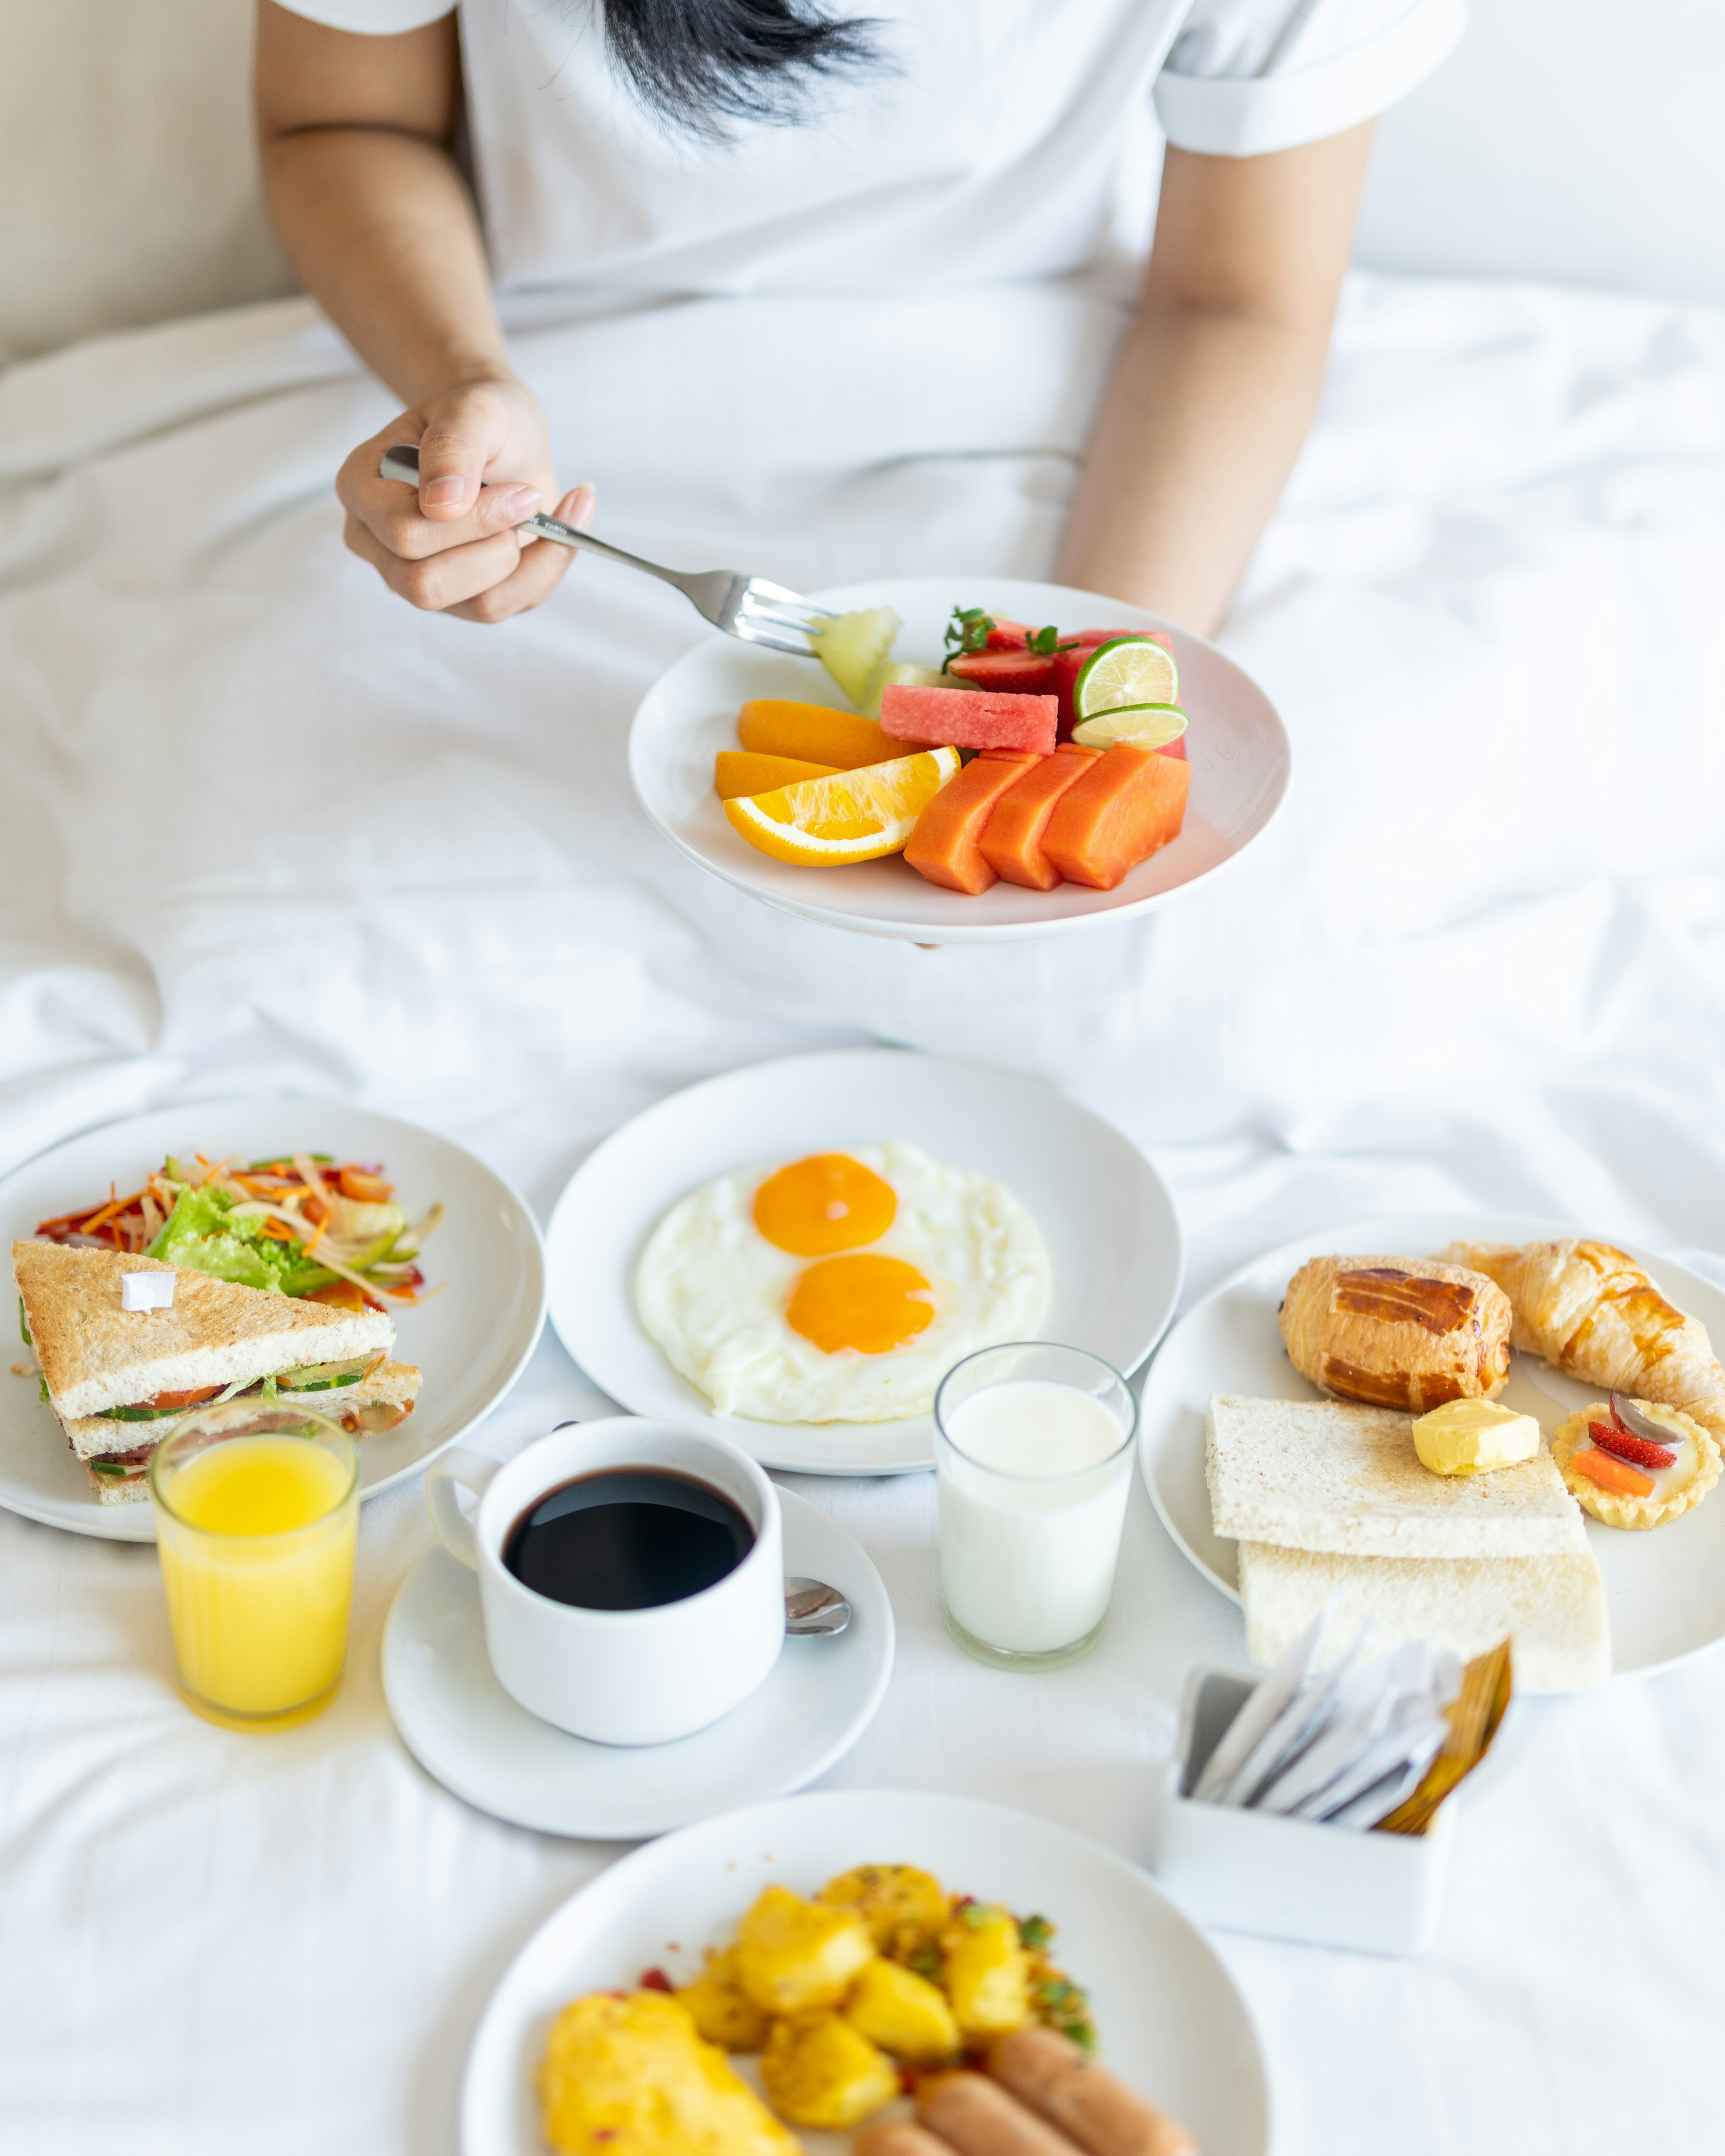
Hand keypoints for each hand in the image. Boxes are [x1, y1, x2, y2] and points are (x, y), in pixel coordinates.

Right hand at [337, 376, 594, 624]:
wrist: (503, 436)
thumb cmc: (480, 418)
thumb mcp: (473, 410)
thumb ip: (453, 448)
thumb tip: (441, 506)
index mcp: (363, 491)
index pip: (405, 534)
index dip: (473, 521)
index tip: (521, 489)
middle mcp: (377, 544)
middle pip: (426, 584)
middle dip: (495, 547)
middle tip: (529, 500)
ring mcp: (415, 577)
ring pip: (476, 606)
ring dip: (527, 563)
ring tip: (546, 513)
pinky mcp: (463, 598)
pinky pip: (507, 606)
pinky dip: (545, 572)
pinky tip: (562, 535)